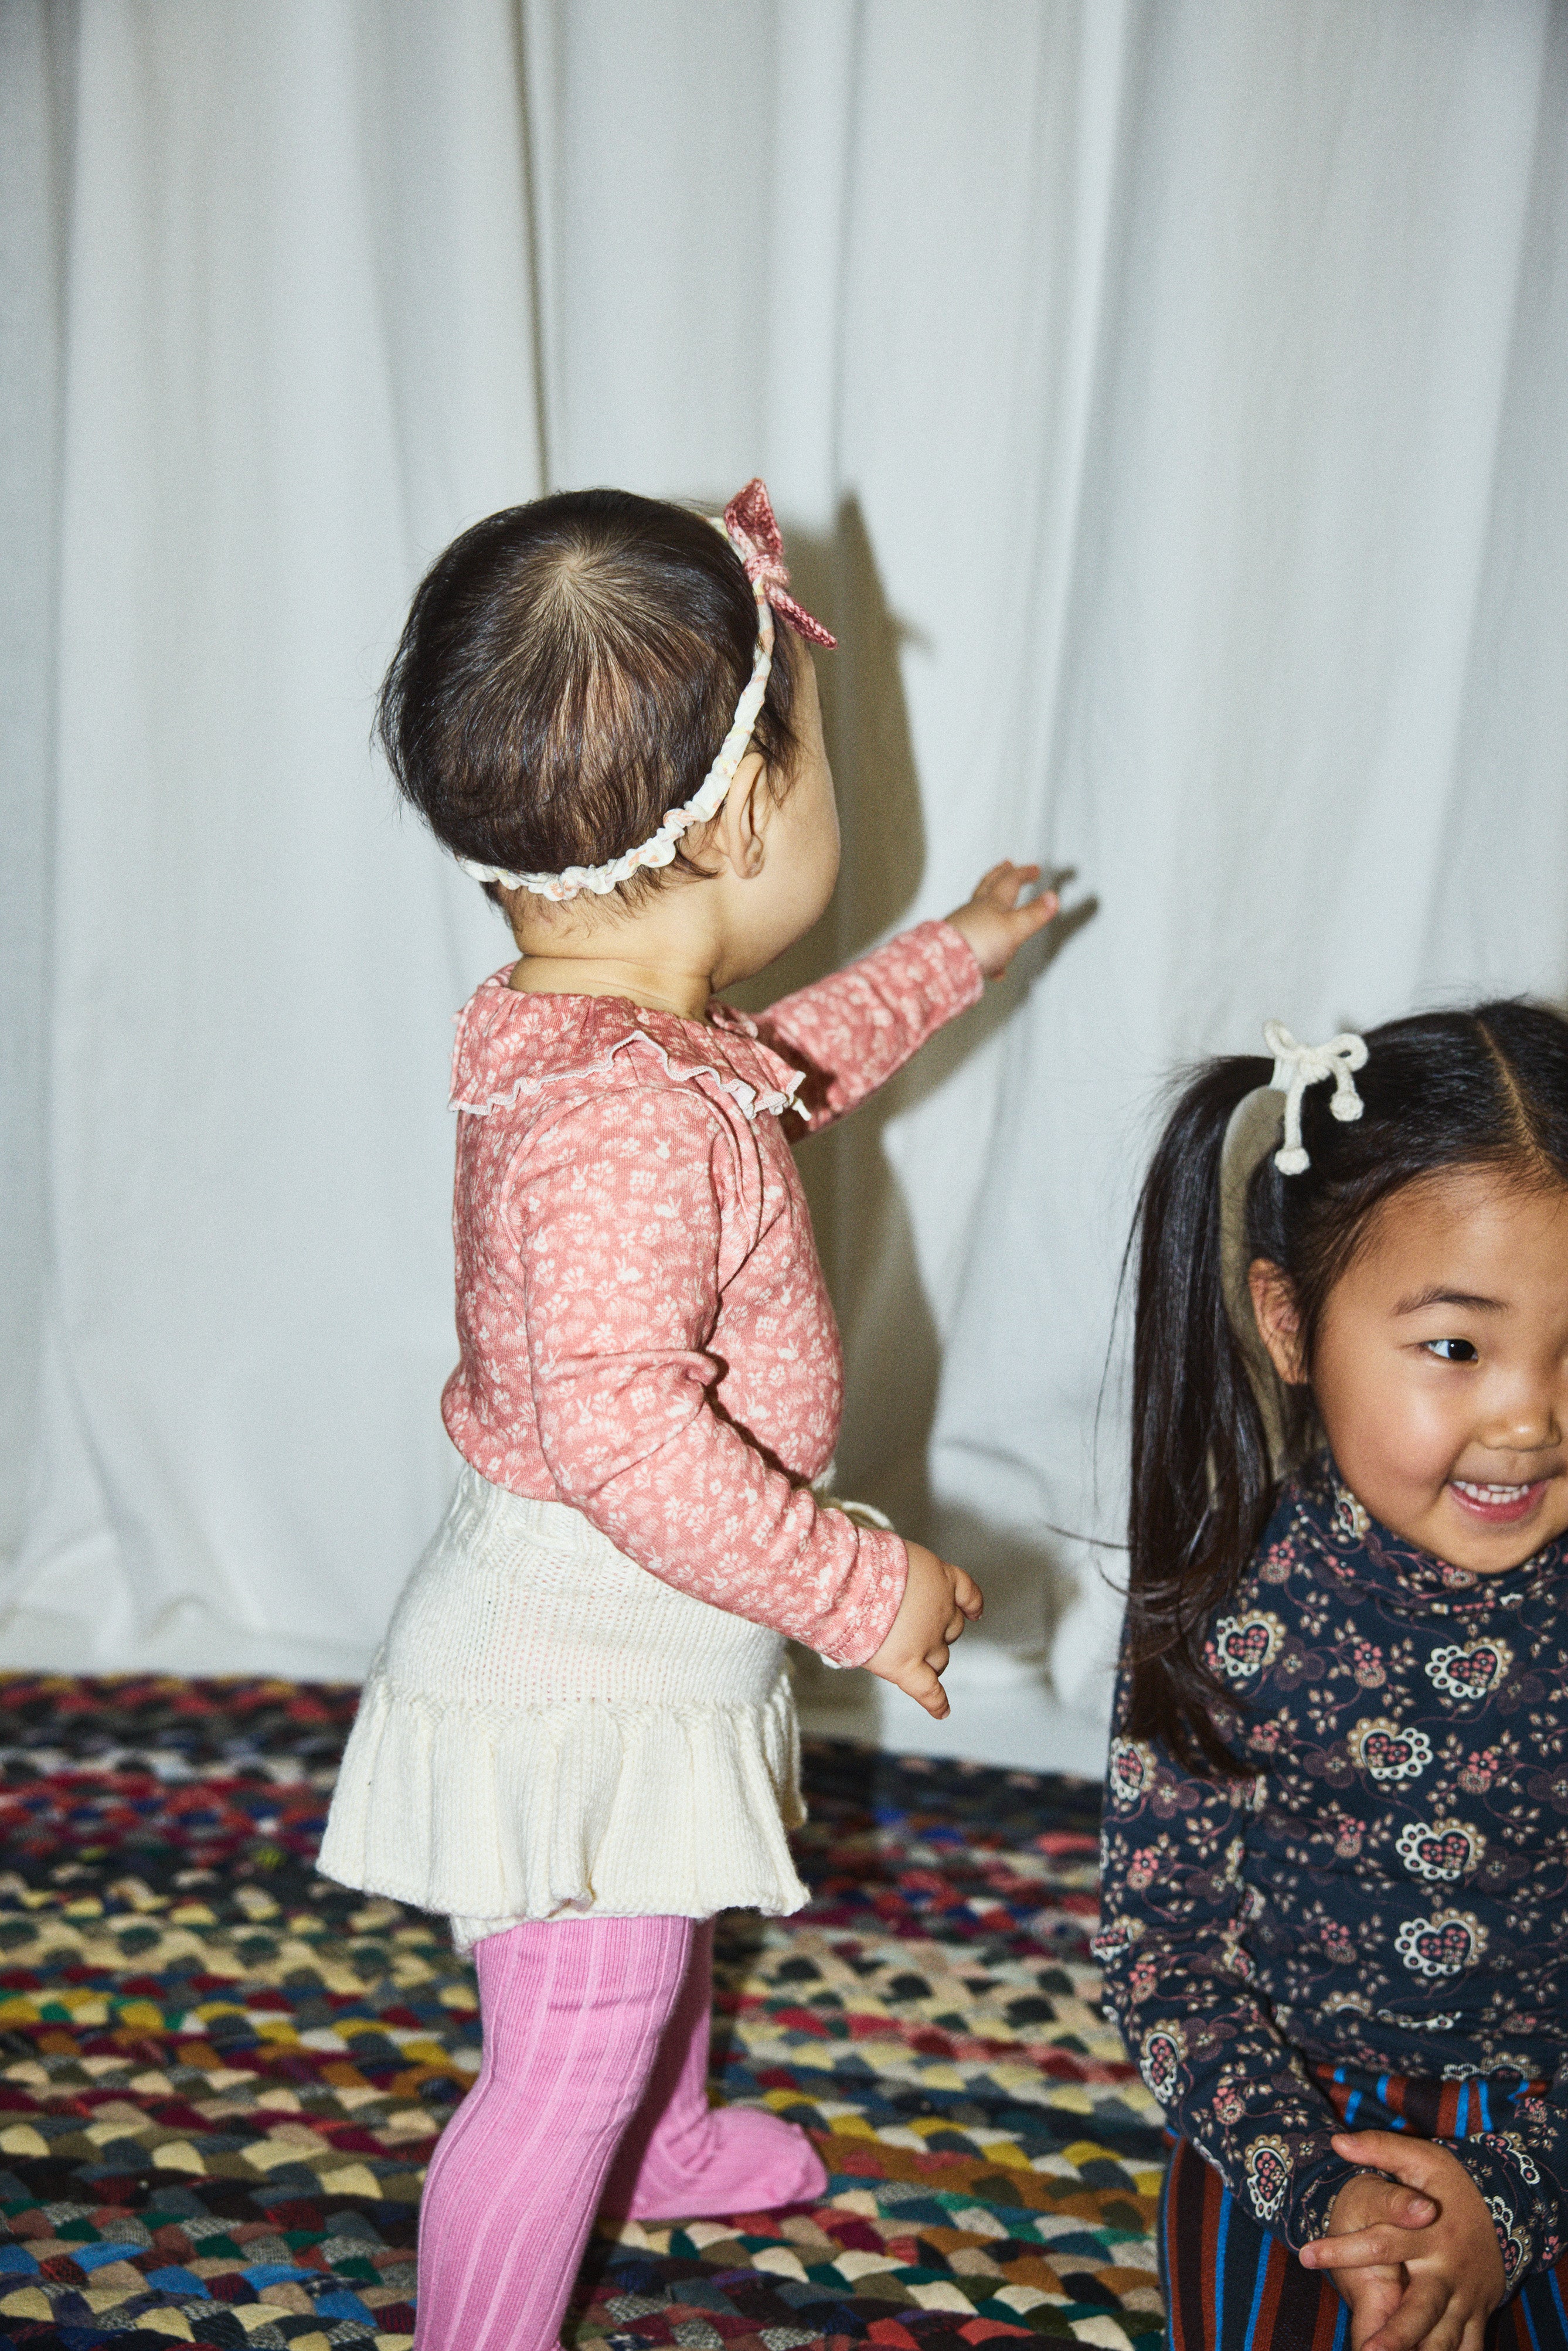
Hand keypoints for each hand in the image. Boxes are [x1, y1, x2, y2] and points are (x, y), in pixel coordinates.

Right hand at [863, 1541, 982, 1718]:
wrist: (851, 1581)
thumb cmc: (864, 1562)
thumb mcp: (894, 1556)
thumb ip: (904, 1575)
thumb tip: (889, 1584)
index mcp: (939, 1579)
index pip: (966, 1593)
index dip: (971, 1604)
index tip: (975, 1611)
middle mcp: (940, 1611)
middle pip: (952, 1628)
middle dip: (940, 1632)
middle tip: (917, 1631)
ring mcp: (926, 1641)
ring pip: (940, 1658)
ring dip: (933, 1660)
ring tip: (916, 1662)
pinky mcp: (906, 1665)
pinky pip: (928, 1690)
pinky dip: (936, 1702)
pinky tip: (941, 1711)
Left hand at [944, 862, 1056, 979]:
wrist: (947, 964)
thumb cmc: (979, 943)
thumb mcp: (1016, 928)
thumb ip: (1034, 914)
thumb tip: (1052, 897)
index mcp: (993, 902)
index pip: (1011, 880)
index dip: (1024, 873)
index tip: (1034, 869)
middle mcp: (975, 909)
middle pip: (989, 886)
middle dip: (1000, 874)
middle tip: (1006, 865)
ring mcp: (963, 924)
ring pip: (979, 911)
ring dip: (990, 907)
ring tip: (999, 908)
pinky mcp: (956, 943)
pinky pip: (975, 940)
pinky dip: (987, 947)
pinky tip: (994, 965)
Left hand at [1299, 2132, 1503, 2350]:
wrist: (1508, 2208)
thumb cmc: (1452, 2186)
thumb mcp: (1420, 2157)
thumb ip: (1379, 2149)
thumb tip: (1337, 2141)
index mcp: (1430, 2232)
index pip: (1382, 2243)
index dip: (1343, 2250)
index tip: (1307, 2256)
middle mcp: (1448, 2270)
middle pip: (1421, 2308)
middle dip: (1398, 2334)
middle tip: (1369, 2350)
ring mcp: (1466, 2298)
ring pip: (1445, 2337)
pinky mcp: (1477, 2315)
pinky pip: (1468, 2347)